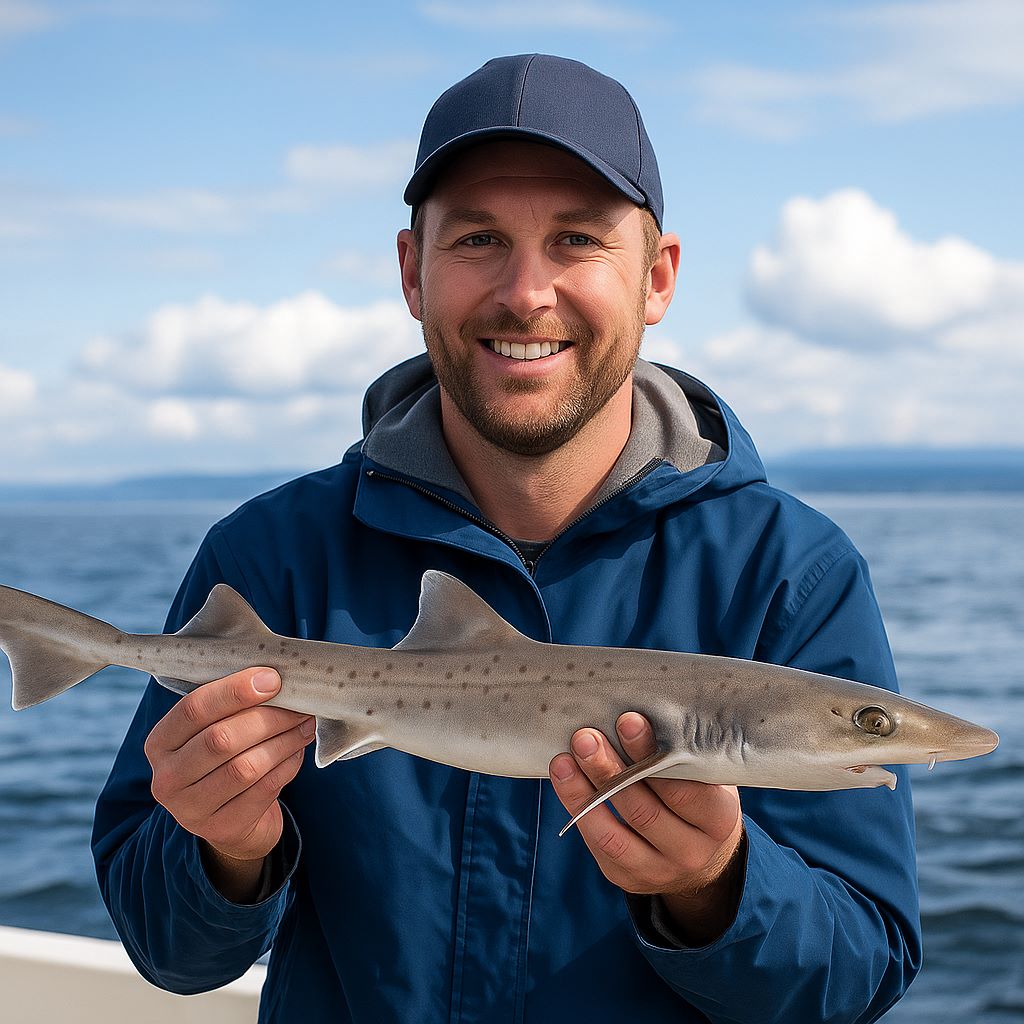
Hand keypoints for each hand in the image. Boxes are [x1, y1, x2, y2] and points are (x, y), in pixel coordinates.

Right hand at [145, 667, 314, 899]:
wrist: (229, 820)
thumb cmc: (223, 759)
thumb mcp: (212, 730)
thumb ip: (230, 705)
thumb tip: (274, 675)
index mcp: (160, 742)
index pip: (193, 708)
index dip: (235, 691)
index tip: (273, 679)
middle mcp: (167, 777)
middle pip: (221, 738)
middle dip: (268, 717)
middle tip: (300, 704)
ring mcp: (190, 809)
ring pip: (245, 767)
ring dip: (283, 741)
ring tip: (304, 725)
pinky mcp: (222, 828)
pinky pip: (263, 790)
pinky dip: (287, 765)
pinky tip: (296, 751)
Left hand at [549, 712, 743, 945]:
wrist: (704, 858)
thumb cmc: (700, 796)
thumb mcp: (708, 776)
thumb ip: (684, 752)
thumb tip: (640, 705)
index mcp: (718, 819)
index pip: (683, 789)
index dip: (651, 754)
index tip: (627, 720)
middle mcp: (692, 851)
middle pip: (644, 811)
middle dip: (610, 770)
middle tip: (586, 735)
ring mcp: (659, 870)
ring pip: (614, 833)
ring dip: (584, 791)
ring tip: (566, 756)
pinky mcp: (628, 878)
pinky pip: (599, 844)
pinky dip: (577, 809)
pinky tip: (564, 777)